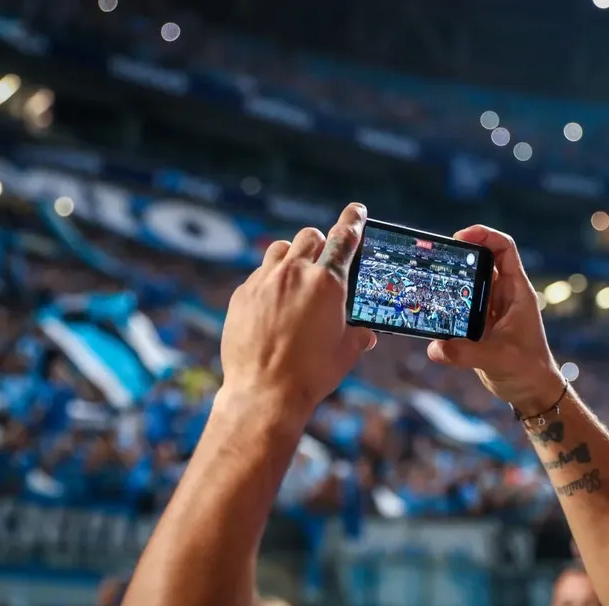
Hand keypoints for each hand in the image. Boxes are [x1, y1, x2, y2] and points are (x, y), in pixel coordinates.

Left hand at [218, 203, 376, 419]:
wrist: (265, 392)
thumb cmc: (312, 374)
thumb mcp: (346, 352)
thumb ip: (358, 334)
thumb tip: (366, 332)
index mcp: (328, 283)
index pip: (344, 238)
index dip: (353, 220)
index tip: (357, 211)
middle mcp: (296, 273)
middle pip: (310, 236)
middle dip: (320, 243)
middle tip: (323, 260)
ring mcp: (265, 281)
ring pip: (281, 248)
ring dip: (292, 256)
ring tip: (295, 277)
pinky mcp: (242, 294)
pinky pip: (259, 274)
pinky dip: (270, 280)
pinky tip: (272, 303)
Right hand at [426, 226, 563, 412]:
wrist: (531, 392)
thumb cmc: (527, 370)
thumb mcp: (498, 359)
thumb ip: (466, 353)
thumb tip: (435, 348)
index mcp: (517, 292)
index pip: (504, 249)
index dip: (484, 236)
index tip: (459, 237)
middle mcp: (503, 295)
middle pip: (480, 261)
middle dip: (458, 255)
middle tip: (433, 258)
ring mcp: (490, 309)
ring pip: (468, 283)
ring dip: (449, 280)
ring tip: (426, 278)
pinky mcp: (478, 325)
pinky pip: (460, 305)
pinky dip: (445, 303)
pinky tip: (429, 308)